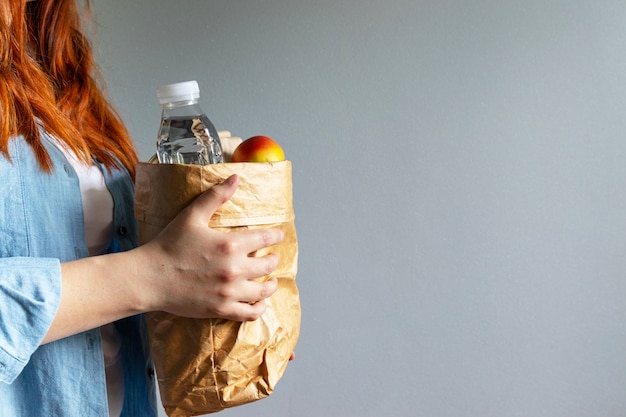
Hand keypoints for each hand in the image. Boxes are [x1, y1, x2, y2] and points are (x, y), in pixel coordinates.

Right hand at [136, 174, 283, 320]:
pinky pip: (250, 313)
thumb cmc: (169, 245)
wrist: (149, 277)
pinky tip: (259, 302)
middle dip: (273, 259)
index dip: (275, 236)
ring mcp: (229, 292)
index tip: (278, 235)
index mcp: (230, 245)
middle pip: (268, 265)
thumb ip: (216, 196)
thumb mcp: (192, 216)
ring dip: (271, 284)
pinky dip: (259, 307)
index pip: (265, 239)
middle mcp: (234, 269)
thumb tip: (235, 178)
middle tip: (272, 256)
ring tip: (271, 280)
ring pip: (263, 290)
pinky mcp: (221, 309)